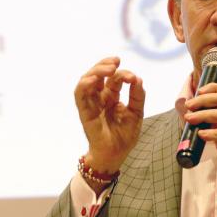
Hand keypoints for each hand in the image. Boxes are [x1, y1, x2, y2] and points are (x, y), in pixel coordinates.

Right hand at [74, 57, 144, 173]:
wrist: (116, 154)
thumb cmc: (124, 136)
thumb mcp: (136, 113)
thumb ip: (137, 96)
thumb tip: (137, 78)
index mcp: (112, 97)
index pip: (114, 79)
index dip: (122, 73)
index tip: (133, 77)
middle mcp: (100, 98)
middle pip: (98, 75)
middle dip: (105, 64)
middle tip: (116, 61)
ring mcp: (91, 104)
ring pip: (87, 80)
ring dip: (95, 71)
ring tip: (109, 68)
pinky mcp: (84, 112)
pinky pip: (79, 95)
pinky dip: (84, 85)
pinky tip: (93, 79)